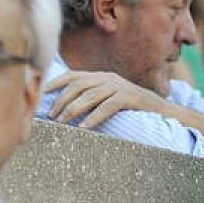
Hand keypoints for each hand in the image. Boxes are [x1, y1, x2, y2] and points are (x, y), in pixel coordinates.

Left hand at [45, 70, 167, 127]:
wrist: (160, 109)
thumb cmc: (131, 108)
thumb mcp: (109, 98)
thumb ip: (93, 98)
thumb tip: (67, 108)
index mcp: (101, 76)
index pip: (74, 76)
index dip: (57, 82)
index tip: (43, 92)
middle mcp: (108, 78)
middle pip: (78, 86)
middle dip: (62, 100)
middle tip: (52, 115)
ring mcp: (119, 86)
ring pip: (90, 96)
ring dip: (73, 110)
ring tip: (63, 122)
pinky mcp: (129, 97)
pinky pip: (107, 107)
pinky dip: (94, 117)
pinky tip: (84, 127)